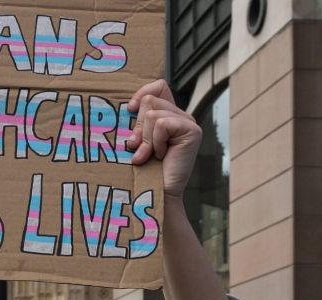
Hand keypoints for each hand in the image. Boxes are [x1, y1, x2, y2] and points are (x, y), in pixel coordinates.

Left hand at [126, 79, 202, 200]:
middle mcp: (181, 115)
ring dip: (146, 138)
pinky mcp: (193, 131)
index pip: (158, 86)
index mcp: (169, 113)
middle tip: (138, 147)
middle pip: (150, 100)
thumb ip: (138, 120)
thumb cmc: (143, 168)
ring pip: (154, 114)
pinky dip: (156, 142)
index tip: (130, 110)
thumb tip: (129, 106)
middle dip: (139, 126)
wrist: (154, 191)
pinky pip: (163, 125)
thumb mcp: (137, 138)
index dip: (142, 93)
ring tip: (149, 155)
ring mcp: (189, 122)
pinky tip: (161, 156)